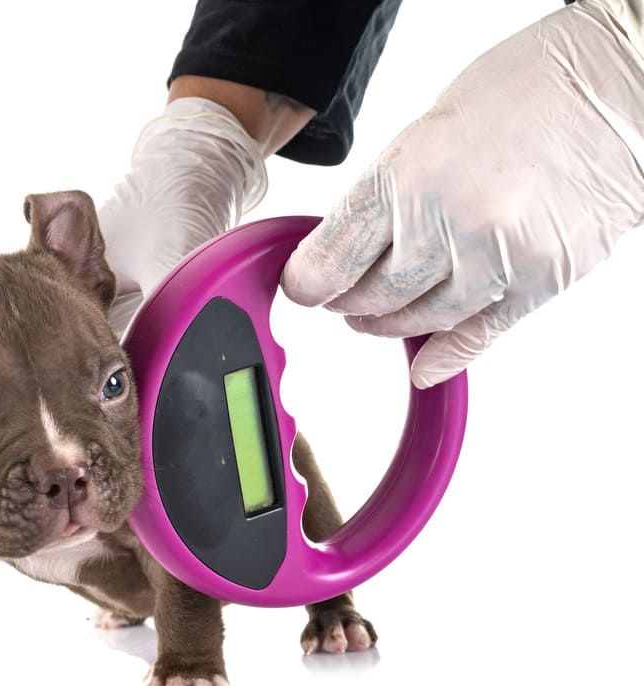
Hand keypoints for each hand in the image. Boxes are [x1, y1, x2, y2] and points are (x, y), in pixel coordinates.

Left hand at [281, 0, 643, 387]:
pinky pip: (478, 336)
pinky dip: (444, 356)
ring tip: (379, 317)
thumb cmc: (526, 90)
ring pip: (418, 320)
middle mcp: (445, 225)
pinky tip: (422, 367)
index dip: (308, 282)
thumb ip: (386, 196)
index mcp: (405, 177)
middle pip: (371, 295)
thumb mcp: (426, 131)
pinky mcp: (539, 283)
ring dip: (389, 324)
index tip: (304, 286)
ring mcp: (495, 260)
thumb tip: (348, 244)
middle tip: (344, 296)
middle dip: (348, 300)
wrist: (621, 86)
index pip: (331, 259)